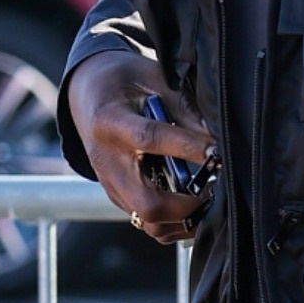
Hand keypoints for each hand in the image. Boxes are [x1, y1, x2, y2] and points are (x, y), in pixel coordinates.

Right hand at [69, 51, 214, 245]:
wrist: (86, 95)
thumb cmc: (122, 82)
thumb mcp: (152, 79)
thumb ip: (183, 108)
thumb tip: (217, 137)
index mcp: (110, 122)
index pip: (151, 139)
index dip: (188, 148)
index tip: (217, 152)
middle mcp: (106, 161)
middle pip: (147, 204)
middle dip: (188, 205)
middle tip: (214, 188)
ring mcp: (110, 184)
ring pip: (149, 223)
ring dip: (183, 218)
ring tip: (206, 196)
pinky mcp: (117, 197)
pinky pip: (147, 221)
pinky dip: (175, 220)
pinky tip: (192, 201)